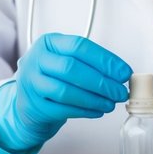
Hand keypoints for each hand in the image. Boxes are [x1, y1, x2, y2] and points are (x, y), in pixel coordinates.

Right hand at [0, 33, 131, 153]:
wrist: (28, 100)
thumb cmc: (53, 76)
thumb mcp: (64, 59)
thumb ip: (90, 63)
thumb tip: (121, 74)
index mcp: (48, 43)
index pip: (79, 46)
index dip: (104, 60)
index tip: (124, 72)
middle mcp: (36, 60)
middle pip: (71, 69)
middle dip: (101, 82)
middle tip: (120, 91)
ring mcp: (32, 84)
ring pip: (66, 91)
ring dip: (94, 99)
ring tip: (111, 103)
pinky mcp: (34, 106)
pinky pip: (63, 110)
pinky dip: (84, 111)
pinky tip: (97, 110)